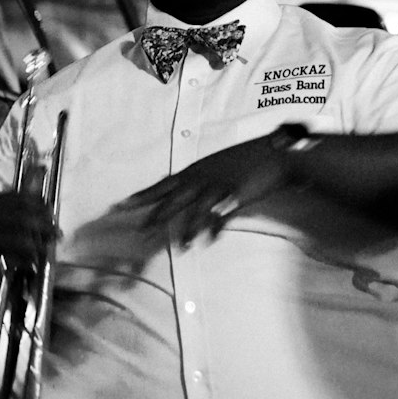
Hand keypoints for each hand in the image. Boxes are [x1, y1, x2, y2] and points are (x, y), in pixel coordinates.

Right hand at [0, 190, 57, 281]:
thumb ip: (16, 204)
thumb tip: (46, 196)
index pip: (20, 198)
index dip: (40, 204)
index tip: (51, 211)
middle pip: (23, 218)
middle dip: (44, 225)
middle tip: (57, 231)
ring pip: (20, 241)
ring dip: (39, 245)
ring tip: (48, 247)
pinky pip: (12, 259)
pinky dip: (26, 260)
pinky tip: (33, 261)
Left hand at [118, 137, 287, 245]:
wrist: (275, 152)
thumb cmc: (247, 160)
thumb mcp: (218, 168)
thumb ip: (203, 183)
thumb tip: (193, 202)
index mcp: (197, 169)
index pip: (163, 184)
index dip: (143, 195)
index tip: (122, 204)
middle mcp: (203, 175)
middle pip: (174, 197)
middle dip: (156, 215)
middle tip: (140, 231)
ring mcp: (219, 183)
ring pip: (196, 207)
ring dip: (187, 228)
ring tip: (180, 246)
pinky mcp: (237, 192)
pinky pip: (221, 213)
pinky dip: (213, 228)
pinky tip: (206, 241)